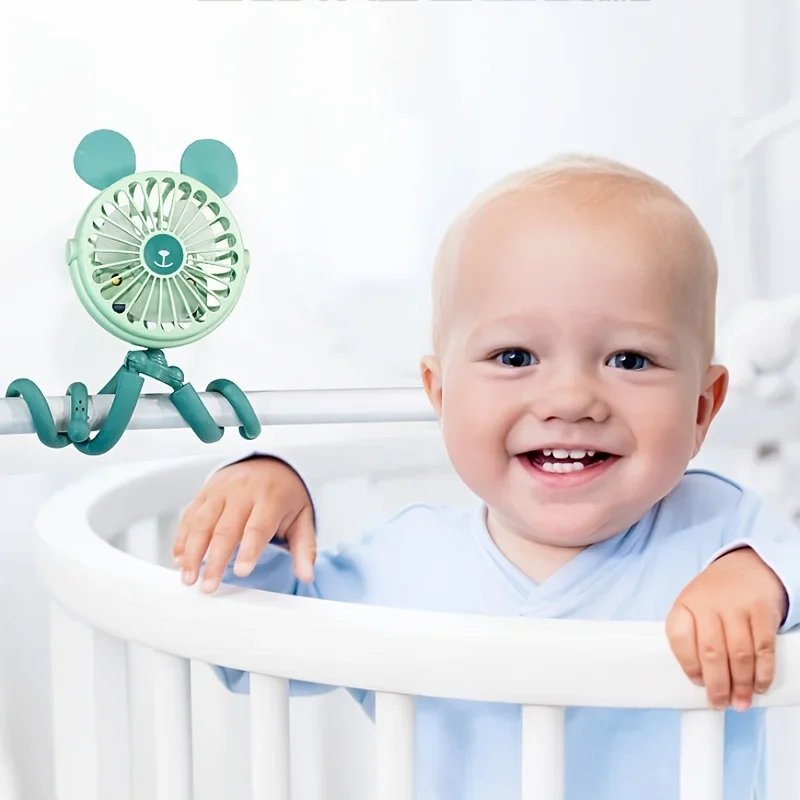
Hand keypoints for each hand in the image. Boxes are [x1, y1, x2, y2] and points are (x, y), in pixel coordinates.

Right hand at [172, 457, 316, 592]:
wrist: (268, 462)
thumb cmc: (285, 495)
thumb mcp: (303, 517)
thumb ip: (304, 547)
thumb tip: (307, 575)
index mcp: (270, 497)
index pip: (258, 527)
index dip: (249, 550)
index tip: (241, 572)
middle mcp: (243, 491)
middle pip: (226, 529)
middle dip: (215, 560)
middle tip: (209, 586)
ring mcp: (221, 490)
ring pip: (202, 522)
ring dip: (192, 552)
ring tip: (189, 577)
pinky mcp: (205, 491)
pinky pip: (190, 515)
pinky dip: (182, 537)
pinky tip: (179, 558)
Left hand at [665, 547, 787, 709]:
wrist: (747, 568)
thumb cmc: (715, 596)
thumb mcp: (694, 607)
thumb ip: (692, 637)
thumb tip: (699, 680)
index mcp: (685, 604)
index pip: (679, 637)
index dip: (688, 665)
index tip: (697, 684)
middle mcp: (709, 603)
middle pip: (711, 652)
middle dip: (717, 685)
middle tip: (720, 703)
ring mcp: (737, 606)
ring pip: (739, 654)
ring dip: (741, 684)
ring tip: (740, 702)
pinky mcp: (763, 611)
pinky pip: (764, 648)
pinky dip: (763, 673)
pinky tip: (759, 686)